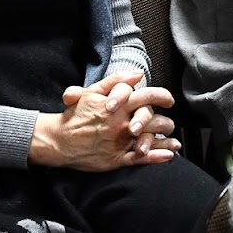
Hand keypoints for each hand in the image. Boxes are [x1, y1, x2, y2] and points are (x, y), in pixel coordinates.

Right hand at [29, 71, 178, 169]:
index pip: (147, 97)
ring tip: (173, 140)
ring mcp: (120, 142)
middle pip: (152, 119)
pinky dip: (157, 156)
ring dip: (164, 139)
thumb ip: (115, 81)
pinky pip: (141, 158)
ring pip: (149, 139)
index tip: (168, 100)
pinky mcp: (116, 158)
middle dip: (165, 122)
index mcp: (118, 106)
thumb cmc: (75, 114)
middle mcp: (121, 123)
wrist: (59, 140)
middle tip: (170, 124)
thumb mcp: (92, 92)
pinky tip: (169, 154)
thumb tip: (138, 74)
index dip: (162, 96)